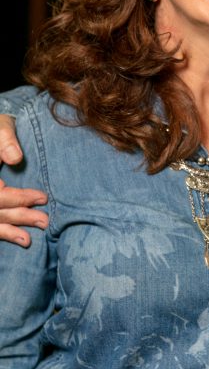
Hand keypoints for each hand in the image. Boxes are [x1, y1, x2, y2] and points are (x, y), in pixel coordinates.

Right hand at [0, 114, 47, 245]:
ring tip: (29, 239)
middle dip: (19, 216)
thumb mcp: (1, 129)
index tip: (42, 198)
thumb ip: (6, 142)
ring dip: (9, 230)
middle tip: (44, 221)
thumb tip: (15, 158)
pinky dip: (4, 233)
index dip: (18, 197)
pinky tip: (19, 240)